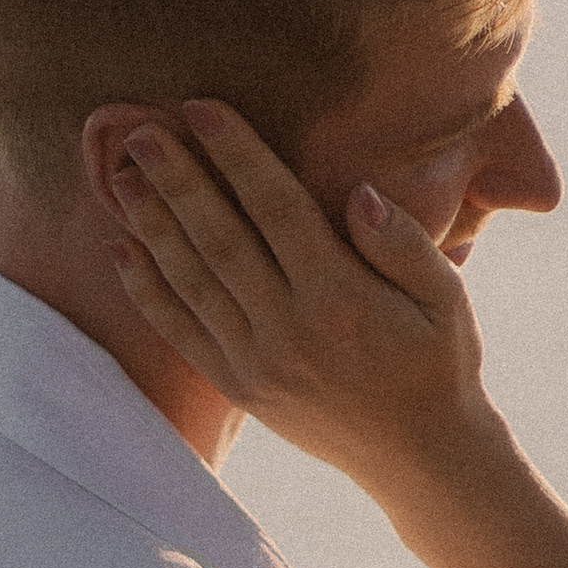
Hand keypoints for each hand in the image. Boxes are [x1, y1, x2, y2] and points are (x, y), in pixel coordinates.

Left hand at [100, 102, 494, 506]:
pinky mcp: (240, 388)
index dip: (237, 154)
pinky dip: (147, 291)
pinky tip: (120, 249)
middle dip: (178, 179)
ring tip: (122, 175)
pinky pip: (181, 334)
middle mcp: (291, 330)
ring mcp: (258, 363)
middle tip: (139, 129)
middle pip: (221, 238)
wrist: (422, 458)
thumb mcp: (447, 299)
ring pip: (193, 281)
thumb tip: (359, 191)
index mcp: (342, 298)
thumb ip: (405, 244)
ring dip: (153, 224)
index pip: (278, 208)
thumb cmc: (439, 363)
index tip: (202, 108)